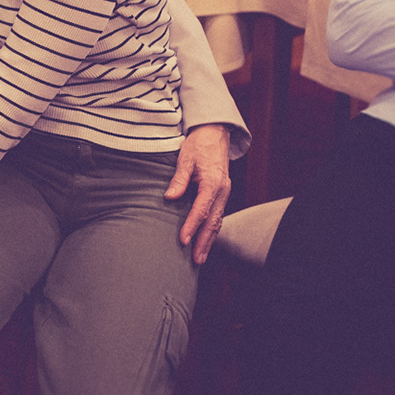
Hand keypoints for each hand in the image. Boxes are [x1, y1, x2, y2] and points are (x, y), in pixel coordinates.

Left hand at [167, 123, 231, 265]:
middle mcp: (222, 191)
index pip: (201, 210)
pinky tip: (206, 241)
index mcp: (213, 183)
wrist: (215, 133)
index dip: (192, 226)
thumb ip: (179, 179)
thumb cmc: (199, 145)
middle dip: (204, 242)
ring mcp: (225, 193)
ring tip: (200, 258)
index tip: (183, 241)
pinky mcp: (222, 194)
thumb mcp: (185, 158)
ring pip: (218, 221)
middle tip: (195, 260)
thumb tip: (170, 197)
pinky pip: (218, 216)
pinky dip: (212, 230)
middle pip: (213, 222)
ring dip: (209, 240)